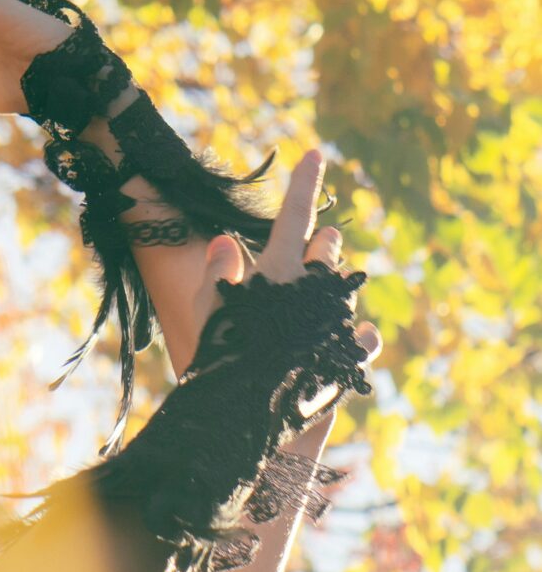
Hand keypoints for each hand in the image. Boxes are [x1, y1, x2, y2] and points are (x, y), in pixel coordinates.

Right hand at [181, 150, 381, 385]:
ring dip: (332, 288)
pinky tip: (347, 341)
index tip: (316, 154)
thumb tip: (225, 242)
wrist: (245, 417)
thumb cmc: (218, 360)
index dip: (304, 181)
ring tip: (320, 299)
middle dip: (318, 245)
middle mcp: (313, 287)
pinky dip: (356, 336)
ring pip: (343, 289)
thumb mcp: (207, 312)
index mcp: (278, 269)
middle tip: (314, 246)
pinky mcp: (349, 355)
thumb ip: (219, 273)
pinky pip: (363, 336)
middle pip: (324, 249)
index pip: (294, 212)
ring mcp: (335, 319)